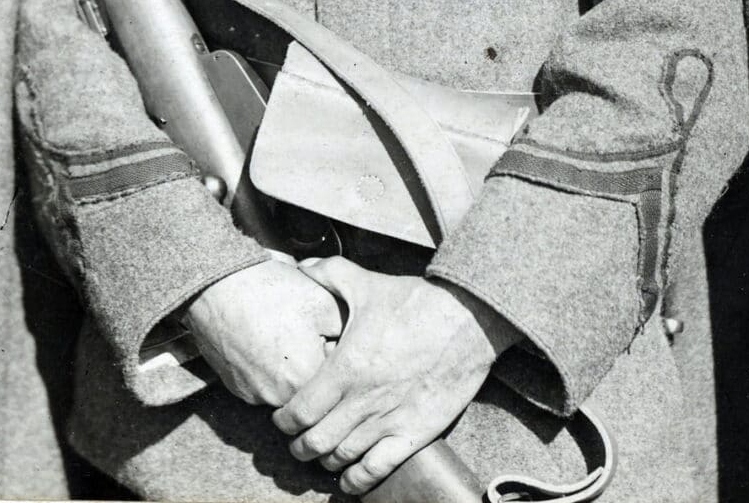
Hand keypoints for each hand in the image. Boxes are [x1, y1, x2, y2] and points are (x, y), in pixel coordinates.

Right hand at [183, 258, 342, 407]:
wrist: (217, 287)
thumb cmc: (271, 291)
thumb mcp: (323, 302)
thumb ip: (346, 333)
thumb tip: (356, 348)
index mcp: (306, 378)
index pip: (339, 379)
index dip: (338, 352)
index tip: (330, 333)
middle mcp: (280, 397)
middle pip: (313, 388)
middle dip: (316, 362)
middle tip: (308, 332)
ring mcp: (255, 396)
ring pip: (289, 388)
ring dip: (293, 367)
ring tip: (285, 333)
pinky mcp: (238, 390)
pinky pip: (265, 386)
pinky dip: (270, 368)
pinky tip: (267, 339)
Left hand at [271, 257, 519, 494]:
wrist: (467, 319)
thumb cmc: (415, 301)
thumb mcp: (366, 283)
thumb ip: (329, 274)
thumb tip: (302, 267)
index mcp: (346, 367)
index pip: (299, 411)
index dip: (283, 421)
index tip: (281, 419)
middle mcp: (363, 401)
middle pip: (316, 442)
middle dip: (299, 446)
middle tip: (296, 441)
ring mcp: (389, 421)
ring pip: (342, 458)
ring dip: (325, 461)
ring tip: (320, 454)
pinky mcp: (415, 434)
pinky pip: (377, 470)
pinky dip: (357, 481)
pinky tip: (348, 480)